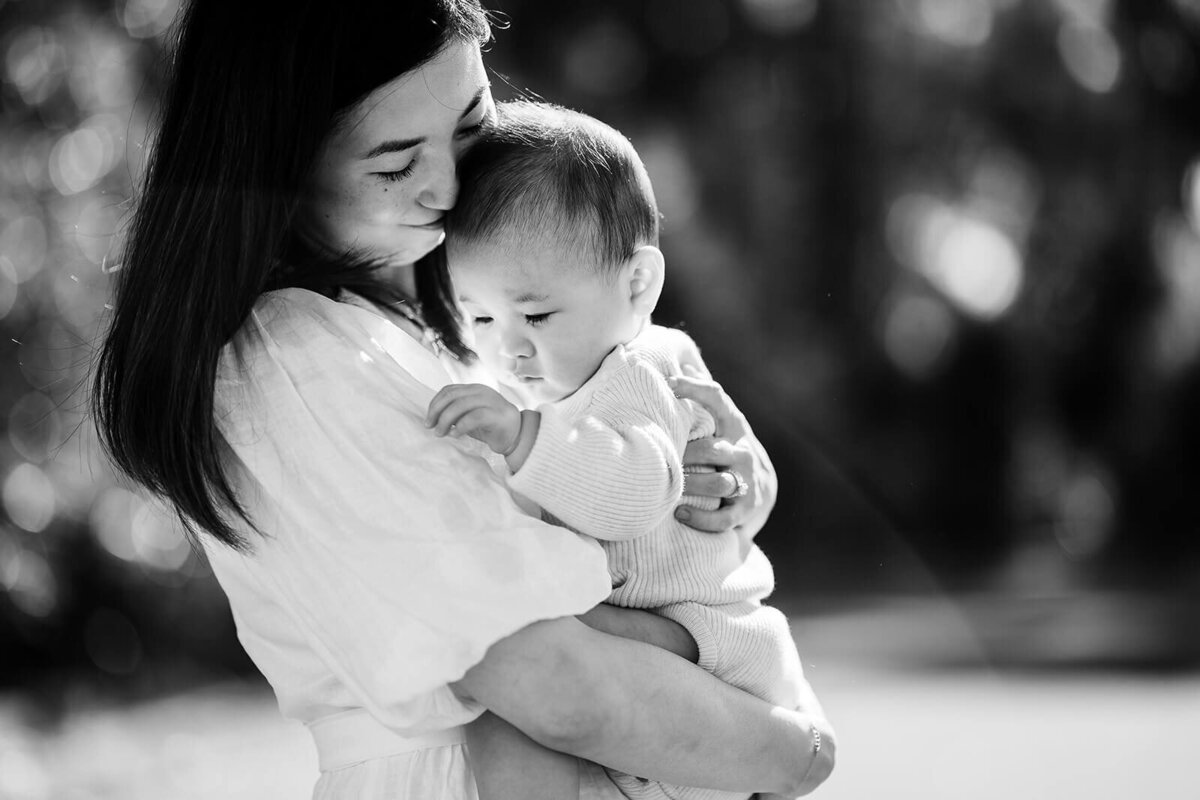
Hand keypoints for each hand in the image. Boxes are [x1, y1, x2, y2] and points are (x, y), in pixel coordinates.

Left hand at [426, 383, 521, 455]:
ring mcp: (490, 401)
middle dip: (437, 411)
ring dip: (446, 420)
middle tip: (430, 427)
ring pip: (460, 404)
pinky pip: (474, 417)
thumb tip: (433, 418)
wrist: (517, 436)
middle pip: (452, 396)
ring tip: (441, 433)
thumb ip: (455, 412)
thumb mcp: (469, 416)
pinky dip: (461, 426)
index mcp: (474, 389)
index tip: (428, 420)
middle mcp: (482, 391)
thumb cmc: (491, 427)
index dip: (434, 404)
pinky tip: (455, 435)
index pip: (448, 390)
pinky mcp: (496, 414)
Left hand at [668, 367, 776, 535]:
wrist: (762, 492)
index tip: (667, 384)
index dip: (693, 388)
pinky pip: (723, 518)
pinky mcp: (745, 510)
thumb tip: (683, 361)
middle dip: (684, 455)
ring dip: (689, 486)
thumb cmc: (728, 448)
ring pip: (718, 482)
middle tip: (657, 460)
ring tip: (667, 489)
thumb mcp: (722, 422)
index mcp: (733, 424)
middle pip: (711, 449)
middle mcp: (742, 450)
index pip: (716, 398)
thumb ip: (704, 397)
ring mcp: (746, 480)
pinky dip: (701, 519)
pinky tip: (679, 515)